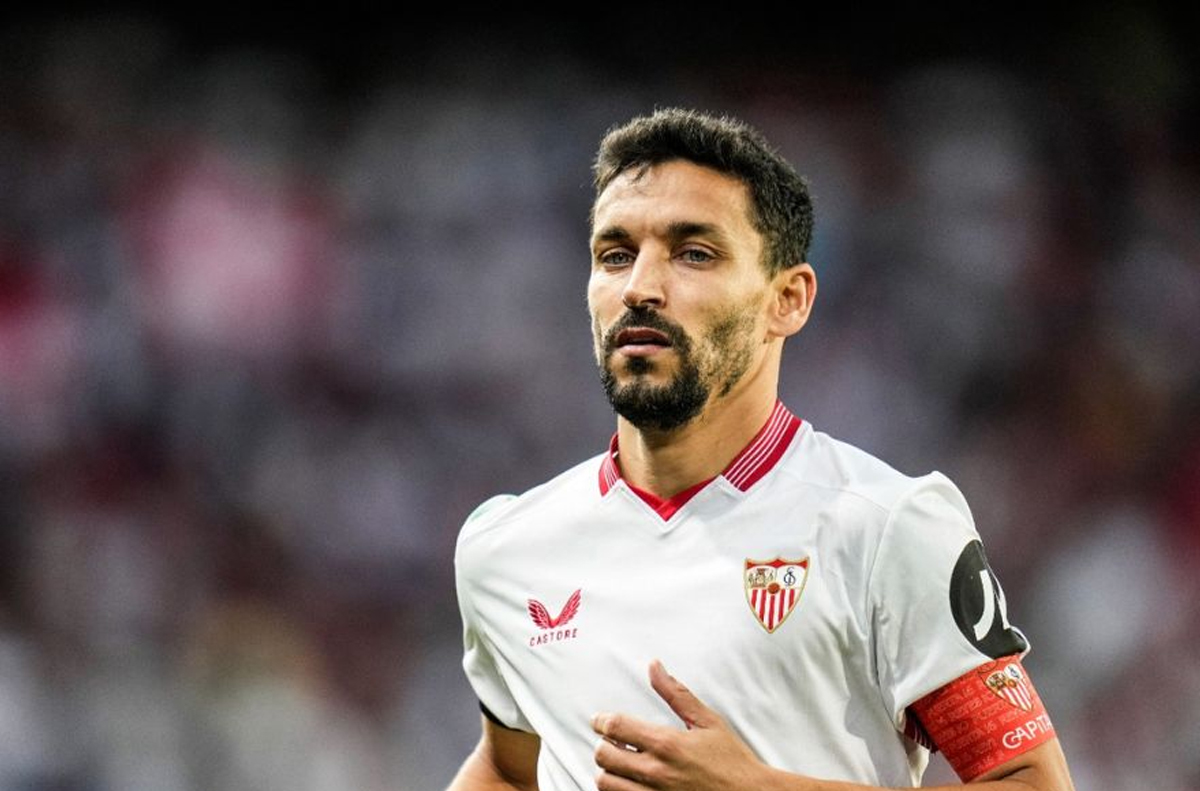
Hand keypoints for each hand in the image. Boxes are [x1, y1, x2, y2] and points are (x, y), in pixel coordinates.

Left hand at [591, 660, 772, 790]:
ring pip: (606, 783)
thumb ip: (676, 693)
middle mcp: (656, 772)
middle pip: (604, 755)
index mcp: (667, 744)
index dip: (601, 721)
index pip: (615, 727)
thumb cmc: (730, 760)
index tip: (599, 720)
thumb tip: (654, 666)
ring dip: (607, 770)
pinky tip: (628, 782)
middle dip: (603, 744)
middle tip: (611, 741)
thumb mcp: (708, 721)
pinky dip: (618, 790)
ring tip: (619, 763)